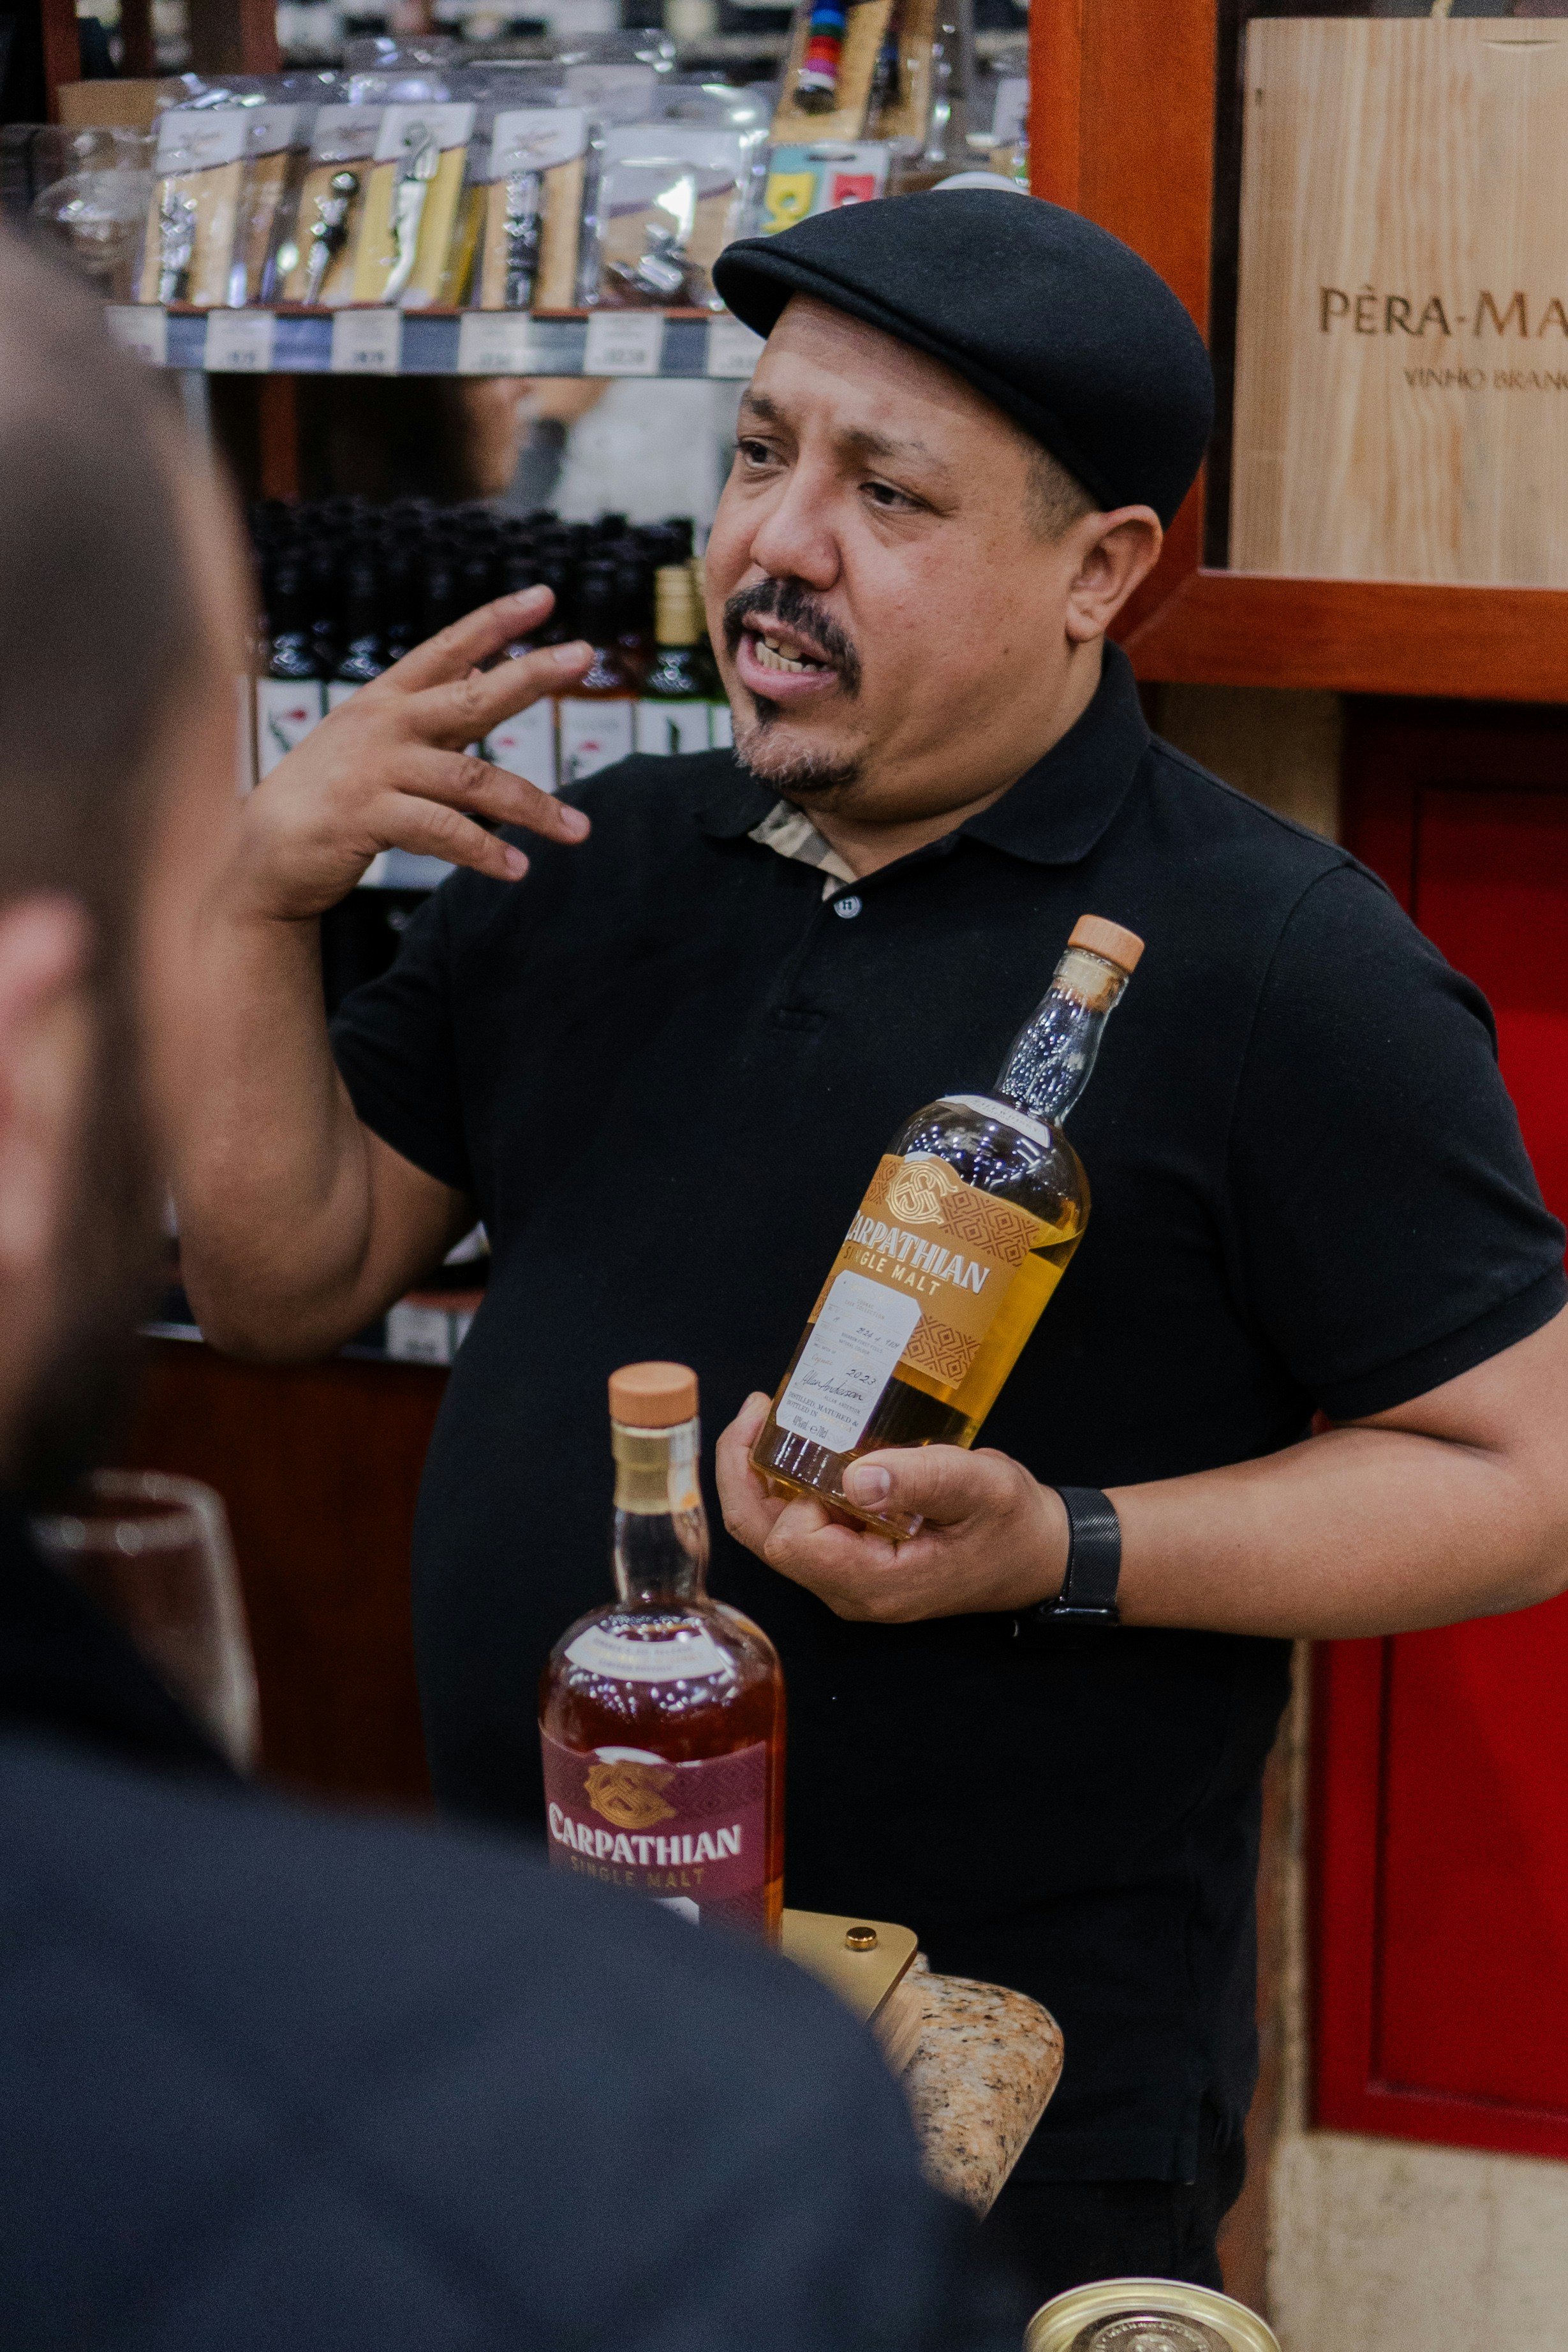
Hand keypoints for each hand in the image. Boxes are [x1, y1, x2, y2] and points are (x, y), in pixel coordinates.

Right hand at [233, 586, 593, 921]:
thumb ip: (429, 715)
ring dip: (534, 807)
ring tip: (579, 829)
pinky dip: (485, 852)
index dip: (496, 621)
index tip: (545, 596)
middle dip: (531, 675)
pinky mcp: (367, 817)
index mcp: (386, 699)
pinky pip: (443, 831)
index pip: (447, 648)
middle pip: (471, 695)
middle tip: (585, 655)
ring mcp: (375, 769)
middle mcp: (384, 724)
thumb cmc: (327, 796)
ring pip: (473, 780)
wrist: (261, 853)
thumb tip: (482, 678)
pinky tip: (517, 870)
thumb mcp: (375, 741)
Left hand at [715, 1394, 1069, 1623]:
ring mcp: (847, 1578)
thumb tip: (855, 1478)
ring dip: (762, 1475)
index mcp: (872, 1582)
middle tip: (759, 1408)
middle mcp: (847, 1589)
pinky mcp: (853, 1560)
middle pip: (763, 1537)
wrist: (1039, 1553)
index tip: (813, 1438)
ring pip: (774, 1531)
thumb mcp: (981, 1489)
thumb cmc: (1013, 1524)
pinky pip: (801, 1526)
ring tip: (774, 1418)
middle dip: (745, 1472)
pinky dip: (789, 1484)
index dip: (788, 1489)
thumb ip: (921, 1481)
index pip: (791, 1540)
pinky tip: (803, 1444)